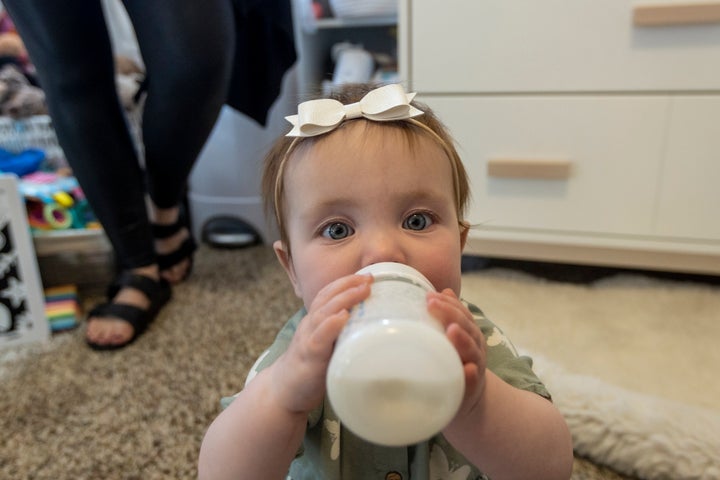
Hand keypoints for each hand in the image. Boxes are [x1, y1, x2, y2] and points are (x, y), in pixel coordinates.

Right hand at [270, 274, 372, 413]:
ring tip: (362, 290)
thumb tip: (375, 327)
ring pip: (324, 312)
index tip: (367, 275)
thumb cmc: (311, 367)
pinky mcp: (309, 356)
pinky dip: (331, 325)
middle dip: (349, 284)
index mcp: (315, 320)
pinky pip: (319, 337)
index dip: (346, 282)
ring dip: (344, 298)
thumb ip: (343, 333)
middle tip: (370, 278)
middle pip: (327, 297)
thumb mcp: (328, 344)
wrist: (285, 391)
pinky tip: (343, 317)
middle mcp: (310, 324)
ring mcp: (308, 339)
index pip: (328, 293)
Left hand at [427, 289, 487, 418]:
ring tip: (452, 330)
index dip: (448, 303)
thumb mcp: (449, 339)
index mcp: (468, 334)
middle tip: (432, 304)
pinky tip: (468, 369)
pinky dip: (471, 375)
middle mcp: (474, 348)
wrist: (466, 398)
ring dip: (463, 340)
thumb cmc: (451, 363)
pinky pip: (472, 382)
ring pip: (472, 351)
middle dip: (451, 314)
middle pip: (467, 328)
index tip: (430, 295)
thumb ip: (446, 317)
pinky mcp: (470, 389)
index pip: (462, 313)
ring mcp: (475, 367)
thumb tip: (441, 291)